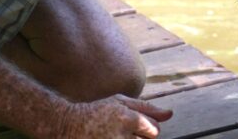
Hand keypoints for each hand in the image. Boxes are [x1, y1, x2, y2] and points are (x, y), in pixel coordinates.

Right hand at [58, 94, 172, 137]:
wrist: (67, 125)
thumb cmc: (98, 111)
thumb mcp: (121, 102)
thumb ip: (147, 108)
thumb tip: (170, 114)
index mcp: (128, 119)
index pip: (154, 130)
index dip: (145, 128)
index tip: (129, 125)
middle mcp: (122, 136)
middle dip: (138, 138)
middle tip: (118, 132)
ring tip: (112, 136)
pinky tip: (108, 138)